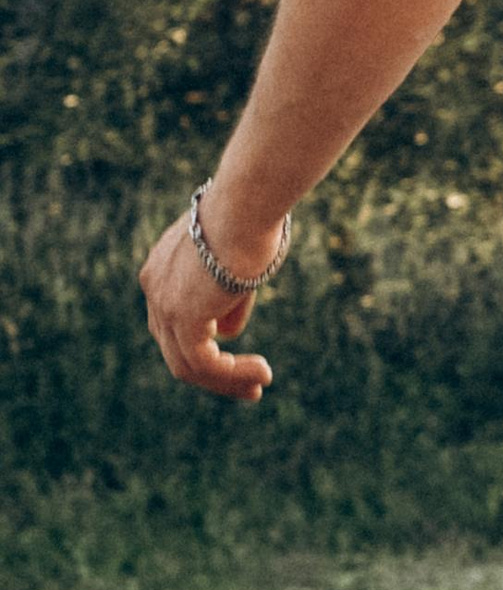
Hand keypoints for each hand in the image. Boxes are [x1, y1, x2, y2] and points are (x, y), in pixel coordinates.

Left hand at [138, 187, 287, 400]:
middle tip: (250, 386)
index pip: (174, 321)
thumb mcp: (237, 265)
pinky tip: (261, 373)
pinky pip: (205, 363)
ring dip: (226, 380)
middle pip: (175, 347)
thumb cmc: (252, 221)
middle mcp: (154, 287)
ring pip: (187, 363)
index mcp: (161, 269)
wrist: (247, 203)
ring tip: (260, 384)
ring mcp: (163, 303)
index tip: (238, 356)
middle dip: (214, 372)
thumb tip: (228, 333)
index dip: (206, 343)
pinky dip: (232, 375)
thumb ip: (227, 300)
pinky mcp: (182, 316)